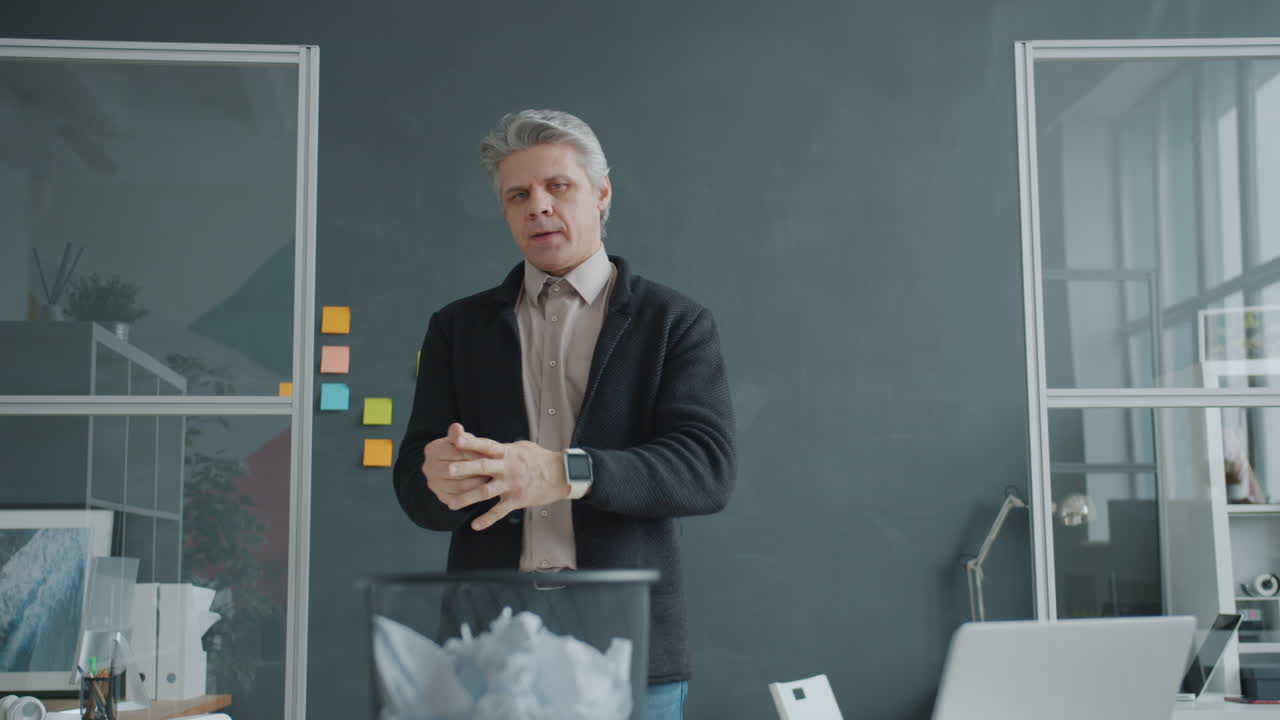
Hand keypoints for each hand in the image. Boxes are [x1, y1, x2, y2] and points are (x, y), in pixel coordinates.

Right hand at [421, 423, 488, 503]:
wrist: (460, 466)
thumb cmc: (465, 449)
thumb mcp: (464, 440)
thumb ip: (460, 435)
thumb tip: (456, 427)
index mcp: (431, 450)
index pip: (455, 452)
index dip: (473, 454)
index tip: (489, 455)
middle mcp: (428, 467)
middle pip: (454, 470)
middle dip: (474, 469)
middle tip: (492, 469)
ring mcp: (433, 483)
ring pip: (458, 486)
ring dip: (476, 483)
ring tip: (490, 478)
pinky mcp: (441, 497)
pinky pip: (459, 499)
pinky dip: (472, 495)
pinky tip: (484, 489)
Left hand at [441, 431, 569, 530]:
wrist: (560, 475)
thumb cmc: (540, 459)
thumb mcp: (520, 447)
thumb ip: (501, 448)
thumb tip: (484, 445)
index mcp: (507, 452)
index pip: (486, 445)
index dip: (471, 442)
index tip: (455, 439)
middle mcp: (507, 468)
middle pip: (482, 467)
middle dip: (463, 469)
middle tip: (446, 470)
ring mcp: (511, 484)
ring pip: (485, 492)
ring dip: (467, 498)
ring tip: (450, 504)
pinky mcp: (517, 499)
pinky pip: (499, 511)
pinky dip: (487, 519)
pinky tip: (475, 525)